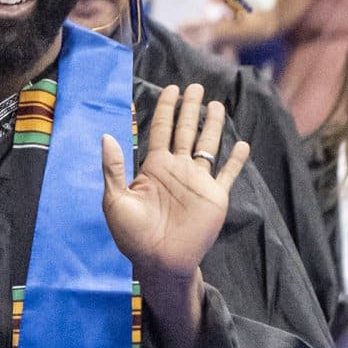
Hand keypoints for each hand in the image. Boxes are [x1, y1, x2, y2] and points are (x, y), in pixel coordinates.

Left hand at [101, 84, 249, 284]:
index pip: (161, 130)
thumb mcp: (115, 199)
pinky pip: (228, 174)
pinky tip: (242, 144)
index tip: (170, 89)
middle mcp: (177, 170)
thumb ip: (113, 168)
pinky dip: (236, 160)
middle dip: (190, 109)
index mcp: (153, 167)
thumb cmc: (132, 234)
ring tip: (217, 104)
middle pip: (185, 131)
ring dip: (212, 126)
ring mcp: (197, 182)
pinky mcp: (215, 196)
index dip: (166, 109)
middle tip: (195, 86)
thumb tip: (106, 136)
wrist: (157, 261)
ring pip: (207, 146)